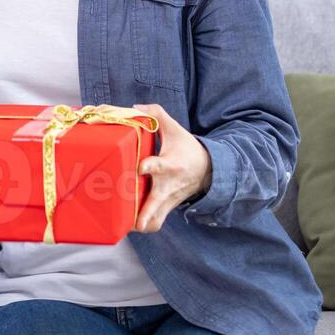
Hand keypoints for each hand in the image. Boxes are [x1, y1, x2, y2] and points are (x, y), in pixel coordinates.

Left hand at [132, 103, 212, 232]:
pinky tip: (128, 226)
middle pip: (156, 203)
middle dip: (145, 213)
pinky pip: (155, 223)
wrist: (208, 170)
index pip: (159, 166)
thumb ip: (156, 115)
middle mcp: (168, 185)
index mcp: (170, 164)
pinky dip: (144, 226)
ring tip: (126, 227)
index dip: (149, 166)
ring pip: (156, 220)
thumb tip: (135, 107)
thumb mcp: (175, 129)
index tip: (140, 168)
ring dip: (143, 224)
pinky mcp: (166, 208)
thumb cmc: (187, 148)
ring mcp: (167, 200)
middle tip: (135, 221)